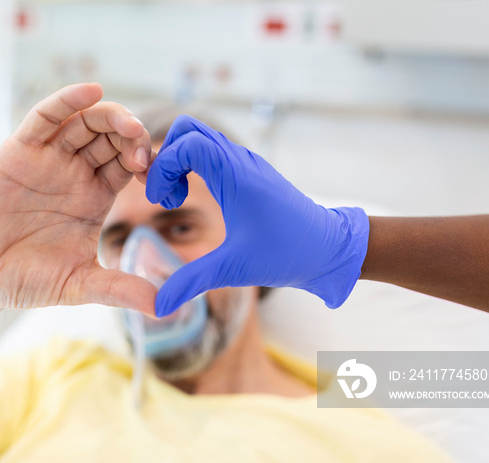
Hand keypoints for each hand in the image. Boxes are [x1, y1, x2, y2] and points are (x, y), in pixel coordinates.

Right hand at [0, 83, 156, 316]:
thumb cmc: (23, 280)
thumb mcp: (77, 284)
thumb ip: (117, 288)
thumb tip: (162, 306)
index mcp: (95, 197)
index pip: (130, 165)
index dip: (148, 162)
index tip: (162, 175)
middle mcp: (76, 173)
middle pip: (112, 138)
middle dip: (133, 137)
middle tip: (145, 148)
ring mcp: (48, 159)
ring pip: (85, 122)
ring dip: (110, 117)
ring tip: (129, 126)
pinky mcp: (19, 151)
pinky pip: (46, 118)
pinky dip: (67, 100)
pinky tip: (90, 90)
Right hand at [145, 116, 369, 316]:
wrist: (330, 250)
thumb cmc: (286, 254)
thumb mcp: (233, 269)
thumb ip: (191, 282)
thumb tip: (158, 306)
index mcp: (235, 174)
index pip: (185, 142)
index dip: (162, 167)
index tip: (161, 202)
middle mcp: (240, 160)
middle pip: (188, 129)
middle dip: (166, 156)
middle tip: (165, 193)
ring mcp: (246, 163)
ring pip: (200, 138)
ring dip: (179, 162)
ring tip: (176, 199)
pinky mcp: (250, 173)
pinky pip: (213, 152)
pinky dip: (194, 166)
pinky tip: (195, 199)